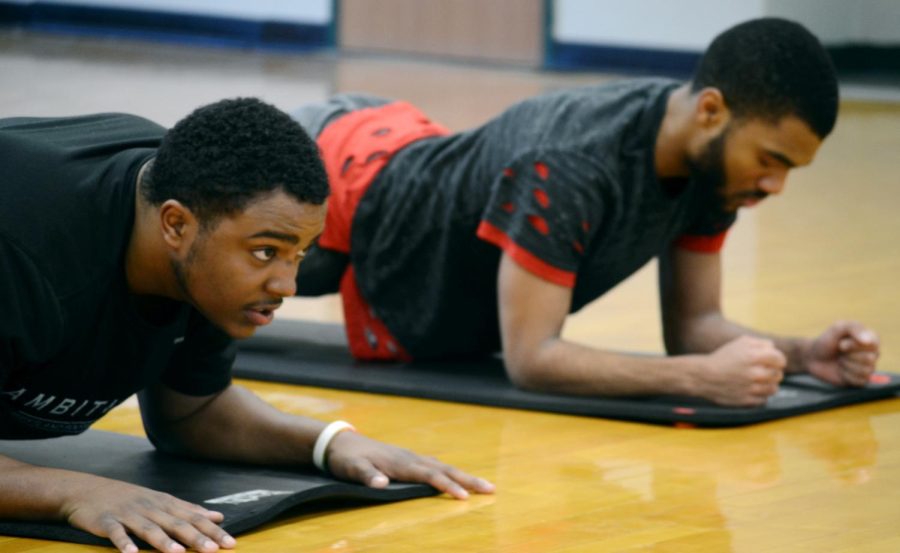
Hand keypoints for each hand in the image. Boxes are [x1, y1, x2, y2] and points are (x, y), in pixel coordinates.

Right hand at [62, 475, 235, 552]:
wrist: (87, 489)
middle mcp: (150, 508)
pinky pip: (116, 533)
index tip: (230, 543)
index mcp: (165, 504)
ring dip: (164, 542)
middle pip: (177, 523)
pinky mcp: (107, 521)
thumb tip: (217, 516)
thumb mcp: (161, 500)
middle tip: (214, 550)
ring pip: (149, 528)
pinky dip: (124, 543)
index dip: (212, 531)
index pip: (194, 518)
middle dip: (196, 538)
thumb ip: (189, 510)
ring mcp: (128, 514)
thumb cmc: (129, 498)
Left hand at [324, 431, 494, 498]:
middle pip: (445, 469)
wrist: (340, 442)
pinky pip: (435, 465)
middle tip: (492, 489)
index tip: (465, 498)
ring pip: (443, 466)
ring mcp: (410, 457)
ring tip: (484, 485)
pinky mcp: (407, 458)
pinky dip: (450, 472)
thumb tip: (382, 483)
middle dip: (468, 479)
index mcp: (401, 463)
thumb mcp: (352, 469)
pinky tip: (456, 476)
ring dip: (463, 475)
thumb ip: (367, 476)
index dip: (447, 486)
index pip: (430, 475)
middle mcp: (410, 458)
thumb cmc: (347, 459)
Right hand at [701, 336, 786, 406]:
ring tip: (759, 381)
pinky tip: (752, 390)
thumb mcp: (740, 342)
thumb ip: (760, 343)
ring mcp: (751, 388)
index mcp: (754, 356)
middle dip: (773, 372)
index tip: (774, 362)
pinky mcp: (746, 401)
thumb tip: (774, 349)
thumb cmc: (722, 358)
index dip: (779, 360)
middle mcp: (754, 373)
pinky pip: (764, 400)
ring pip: (774, 389)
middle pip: (778, 375)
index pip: (781, 359)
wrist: (703, 376)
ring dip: (769, 385)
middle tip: (764, 372)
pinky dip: (760, 396)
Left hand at [805, 321, 879, 386]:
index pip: (873, 344)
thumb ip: (854, 328)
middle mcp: (872, 354)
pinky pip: (860, 381)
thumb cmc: (827, 341)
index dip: (854, 345)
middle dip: (849, 356)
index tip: (841, 344)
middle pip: (870, 359)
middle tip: (840, 352)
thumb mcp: (837, 328)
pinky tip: (841, 371)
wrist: (813, 358)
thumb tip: (869, 341)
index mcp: (871, 339)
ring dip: (847, 365)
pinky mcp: (860, 380)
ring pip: (865, 371)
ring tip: (840, 360)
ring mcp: (867, 368)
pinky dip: (846, 375)